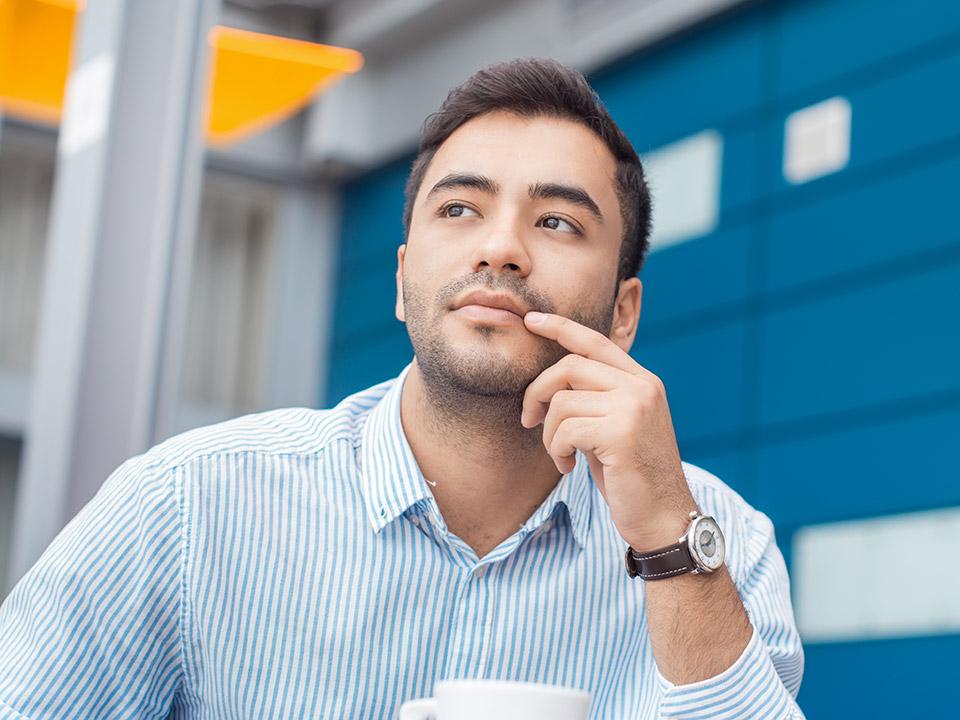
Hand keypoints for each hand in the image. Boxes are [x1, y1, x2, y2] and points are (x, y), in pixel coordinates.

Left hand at [520, 311, 697, 551]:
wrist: (664, 519)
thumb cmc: (632, 477)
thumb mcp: (614, 427)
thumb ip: (594, 399)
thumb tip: (550, 382)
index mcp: (642, 381)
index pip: (595, 341)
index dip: (559, 327)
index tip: (530, 320)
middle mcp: (642, 387)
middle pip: (568, 367)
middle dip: (537, 393)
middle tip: (528, 421)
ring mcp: (634, 407)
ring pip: (561, 402)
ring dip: (549, 434)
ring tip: (561, 456)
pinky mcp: (621, 432)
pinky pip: (564, 430)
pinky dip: (556, 451)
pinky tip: (569, 467)